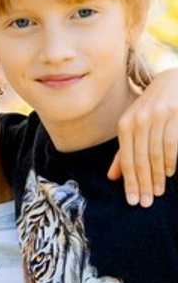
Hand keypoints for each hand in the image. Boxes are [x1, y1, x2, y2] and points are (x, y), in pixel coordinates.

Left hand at [110, 66, 177, 205]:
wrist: (173, 79)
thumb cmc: (152, 107)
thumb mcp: (134, 126)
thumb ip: (124, 151)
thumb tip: (111, 177)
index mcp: (124, 125)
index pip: (125, 160)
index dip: (129, 182)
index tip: (133, 201)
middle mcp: (137, 121)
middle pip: (139, 160)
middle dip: (143, 184)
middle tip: (146, 203)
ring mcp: (156, 116)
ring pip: (154, 153)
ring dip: (157, 176)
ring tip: (158, 192)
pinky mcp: (174, 114)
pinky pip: (171, 142)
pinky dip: (170, 160)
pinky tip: (170, 173)